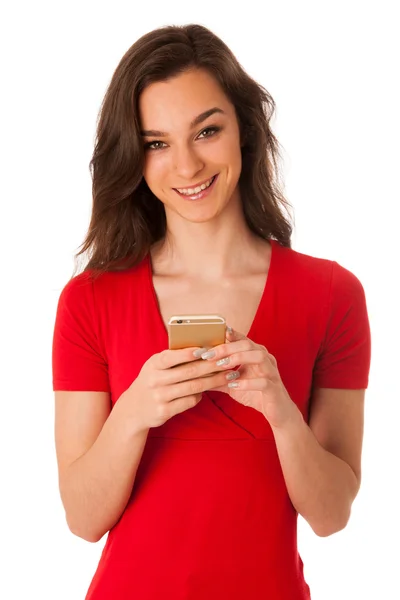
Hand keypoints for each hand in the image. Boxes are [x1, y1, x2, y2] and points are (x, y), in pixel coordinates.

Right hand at [120, 346, 241, 430]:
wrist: (134, 408)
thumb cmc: (152, 380)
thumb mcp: (155, 366)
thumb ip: (173, 358)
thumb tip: (203, 348)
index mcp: (153, 364)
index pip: (171, 356)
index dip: (188, 353)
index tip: (206, 349)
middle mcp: (154, 380)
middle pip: (189, 372)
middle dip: (211, 366)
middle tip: (228, 362)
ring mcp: (159, 397)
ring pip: (193, 387)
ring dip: (213, 381)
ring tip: (228, 376)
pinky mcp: (164, 411)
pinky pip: (189, 401)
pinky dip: (200, 395)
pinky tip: (208, 390)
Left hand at [205, 327, 298, 428]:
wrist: (276, 412)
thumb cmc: (255, 394)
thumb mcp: (233, 383)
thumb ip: (217, 377)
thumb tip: (196, 373)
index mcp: (256, 354)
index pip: (241, 339)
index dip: (225, 337)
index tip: (207, 338)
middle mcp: (265, 359)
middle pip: (247, 344)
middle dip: (227, 348)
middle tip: (208, 355)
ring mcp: (271, 372)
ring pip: (258, 357)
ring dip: (238, 359)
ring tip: (222, 366)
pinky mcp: (274, 388)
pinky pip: (263, 381)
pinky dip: (247, 382)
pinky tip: (234, 385)